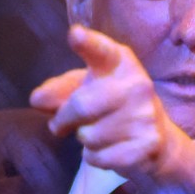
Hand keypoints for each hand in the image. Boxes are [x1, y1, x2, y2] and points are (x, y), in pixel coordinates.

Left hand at [30, 24, 194, 187]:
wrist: (156, 139)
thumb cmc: (110, 107)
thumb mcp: (84, 89)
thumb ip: (58, 90)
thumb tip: (38, 99)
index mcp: (119, 62)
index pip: (101, 51)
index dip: (88, 43)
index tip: (75, 35)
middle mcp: (138, 83)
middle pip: (81, 106)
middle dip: (64, 120)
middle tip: (62, 125)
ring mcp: (146, 114)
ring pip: (89, 136)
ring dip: (85, 140)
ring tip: (101, 133)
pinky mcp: (149, 143)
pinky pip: (99, 157)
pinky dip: (95, 158)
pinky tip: (110, 149)